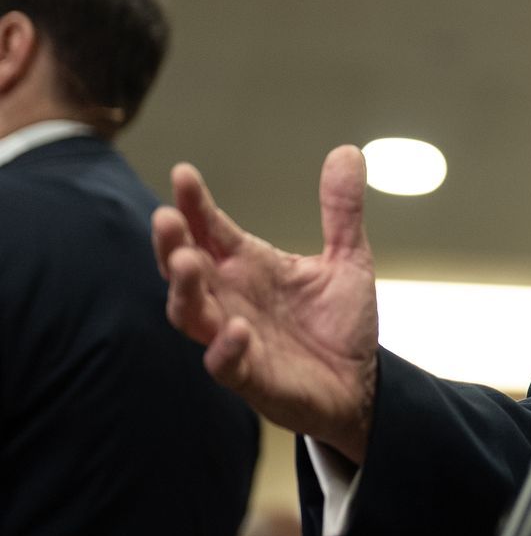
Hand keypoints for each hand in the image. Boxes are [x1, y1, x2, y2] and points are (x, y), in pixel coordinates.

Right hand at [152, 146, 380, 462]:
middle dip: (171, 243)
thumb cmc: (340, 324)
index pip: (211, 228)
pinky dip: (226, 347)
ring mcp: (234, 337)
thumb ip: (341, 210)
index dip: (195, 203)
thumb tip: (348, 151)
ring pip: (189, 313)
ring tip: (186, 262)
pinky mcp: (249, 376)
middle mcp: (231, 298)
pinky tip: (238, 329)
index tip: (183, 173)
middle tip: (165, 217)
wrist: (360, 384)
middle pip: (185, 267)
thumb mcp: (349, 258)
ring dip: (185, 290)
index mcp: (248, 265)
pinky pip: (225, 364)